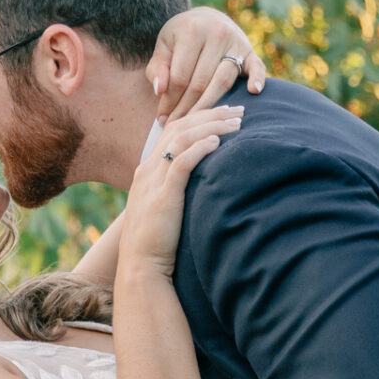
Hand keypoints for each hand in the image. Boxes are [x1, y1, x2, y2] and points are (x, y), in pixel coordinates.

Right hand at [121, 104, 241, 274]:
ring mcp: (153, 182)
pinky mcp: (162, 197)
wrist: (140, 268)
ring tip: (236, 123)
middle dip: (210, 114)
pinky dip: (199, 149)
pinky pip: (180, 163)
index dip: (200, 117)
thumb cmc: (156, 245)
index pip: (173, 130)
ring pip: (181, 139)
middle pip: (179, 127)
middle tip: (238, 110)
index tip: (225, 112)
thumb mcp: (163, 211)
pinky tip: (217, 142)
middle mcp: (148, 170)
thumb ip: (175, 192)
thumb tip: (200, 184)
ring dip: (210, 127)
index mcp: (147, 171)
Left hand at [148, 9, 266, 120]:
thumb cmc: (181, 38)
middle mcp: (216, 33)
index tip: (161, 119)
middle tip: (177, 126)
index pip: (179, 76)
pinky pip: (257, 67)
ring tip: (197, 124)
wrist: (206, 19)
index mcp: (192, 30)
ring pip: (223, 82)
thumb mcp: (164, 47)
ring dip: (209, 107)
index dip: (169, 101)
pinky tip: (254, 91)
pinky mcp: (250, 51)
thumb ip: (158, 68)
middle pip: (200, 83)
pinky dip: (258, 78)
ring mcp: (235, 42)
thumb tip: (160, 90)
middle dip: (186, 108)